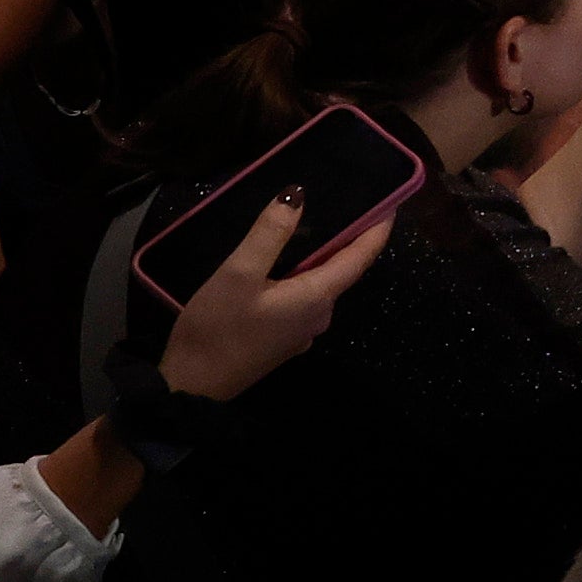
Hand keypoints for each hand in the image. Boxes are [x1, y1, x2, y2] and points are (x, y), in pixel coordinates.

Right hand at [154, 183, 399, 397]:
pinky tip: (286, 259)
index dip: (378, 227)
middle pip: (344, 268)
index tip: (391, 200)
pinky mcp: (284, 337)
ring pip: (322, 282)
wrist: (191, 387)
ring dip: (324, 253)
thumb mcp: (238, 274)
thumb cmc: (217, 329)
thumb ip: (270, 234)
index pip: (362, 257)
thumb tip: (299, 194)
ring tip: (317, 218)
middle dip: (351, 235)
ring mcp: (302, 329)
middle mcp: (320, 314)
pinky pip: (304, 296)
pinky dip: (304, 272)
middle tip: (348, 198)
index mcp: (318, 297)